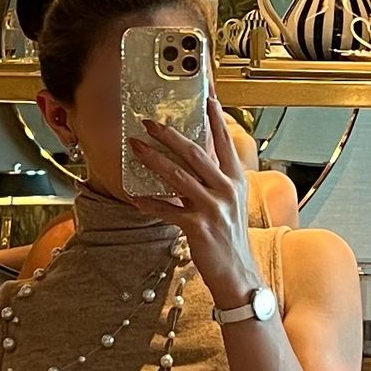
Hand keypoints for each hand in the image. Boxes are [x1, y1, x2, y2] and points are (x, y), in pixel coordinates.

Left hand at [132, 102, 260, 306]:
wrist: (237, 273)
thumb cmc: (230, 237)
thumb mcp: (231, 202)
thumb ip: (216, 180)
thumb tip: (193, 160)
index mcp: (235, 180)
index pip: (224, 143)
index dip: (215, 119)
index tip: (206, 97)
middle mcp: (227, 190)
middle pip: (196, 154)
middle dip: (170, 135)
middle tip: (149, 122)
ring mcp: (213, 208)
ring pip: (177, 176)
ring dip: (153, 160)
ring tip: (136, 147)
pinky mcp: (198, 226)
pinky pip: (166, 209)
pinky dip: (148, 202)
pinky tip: (134, 196)